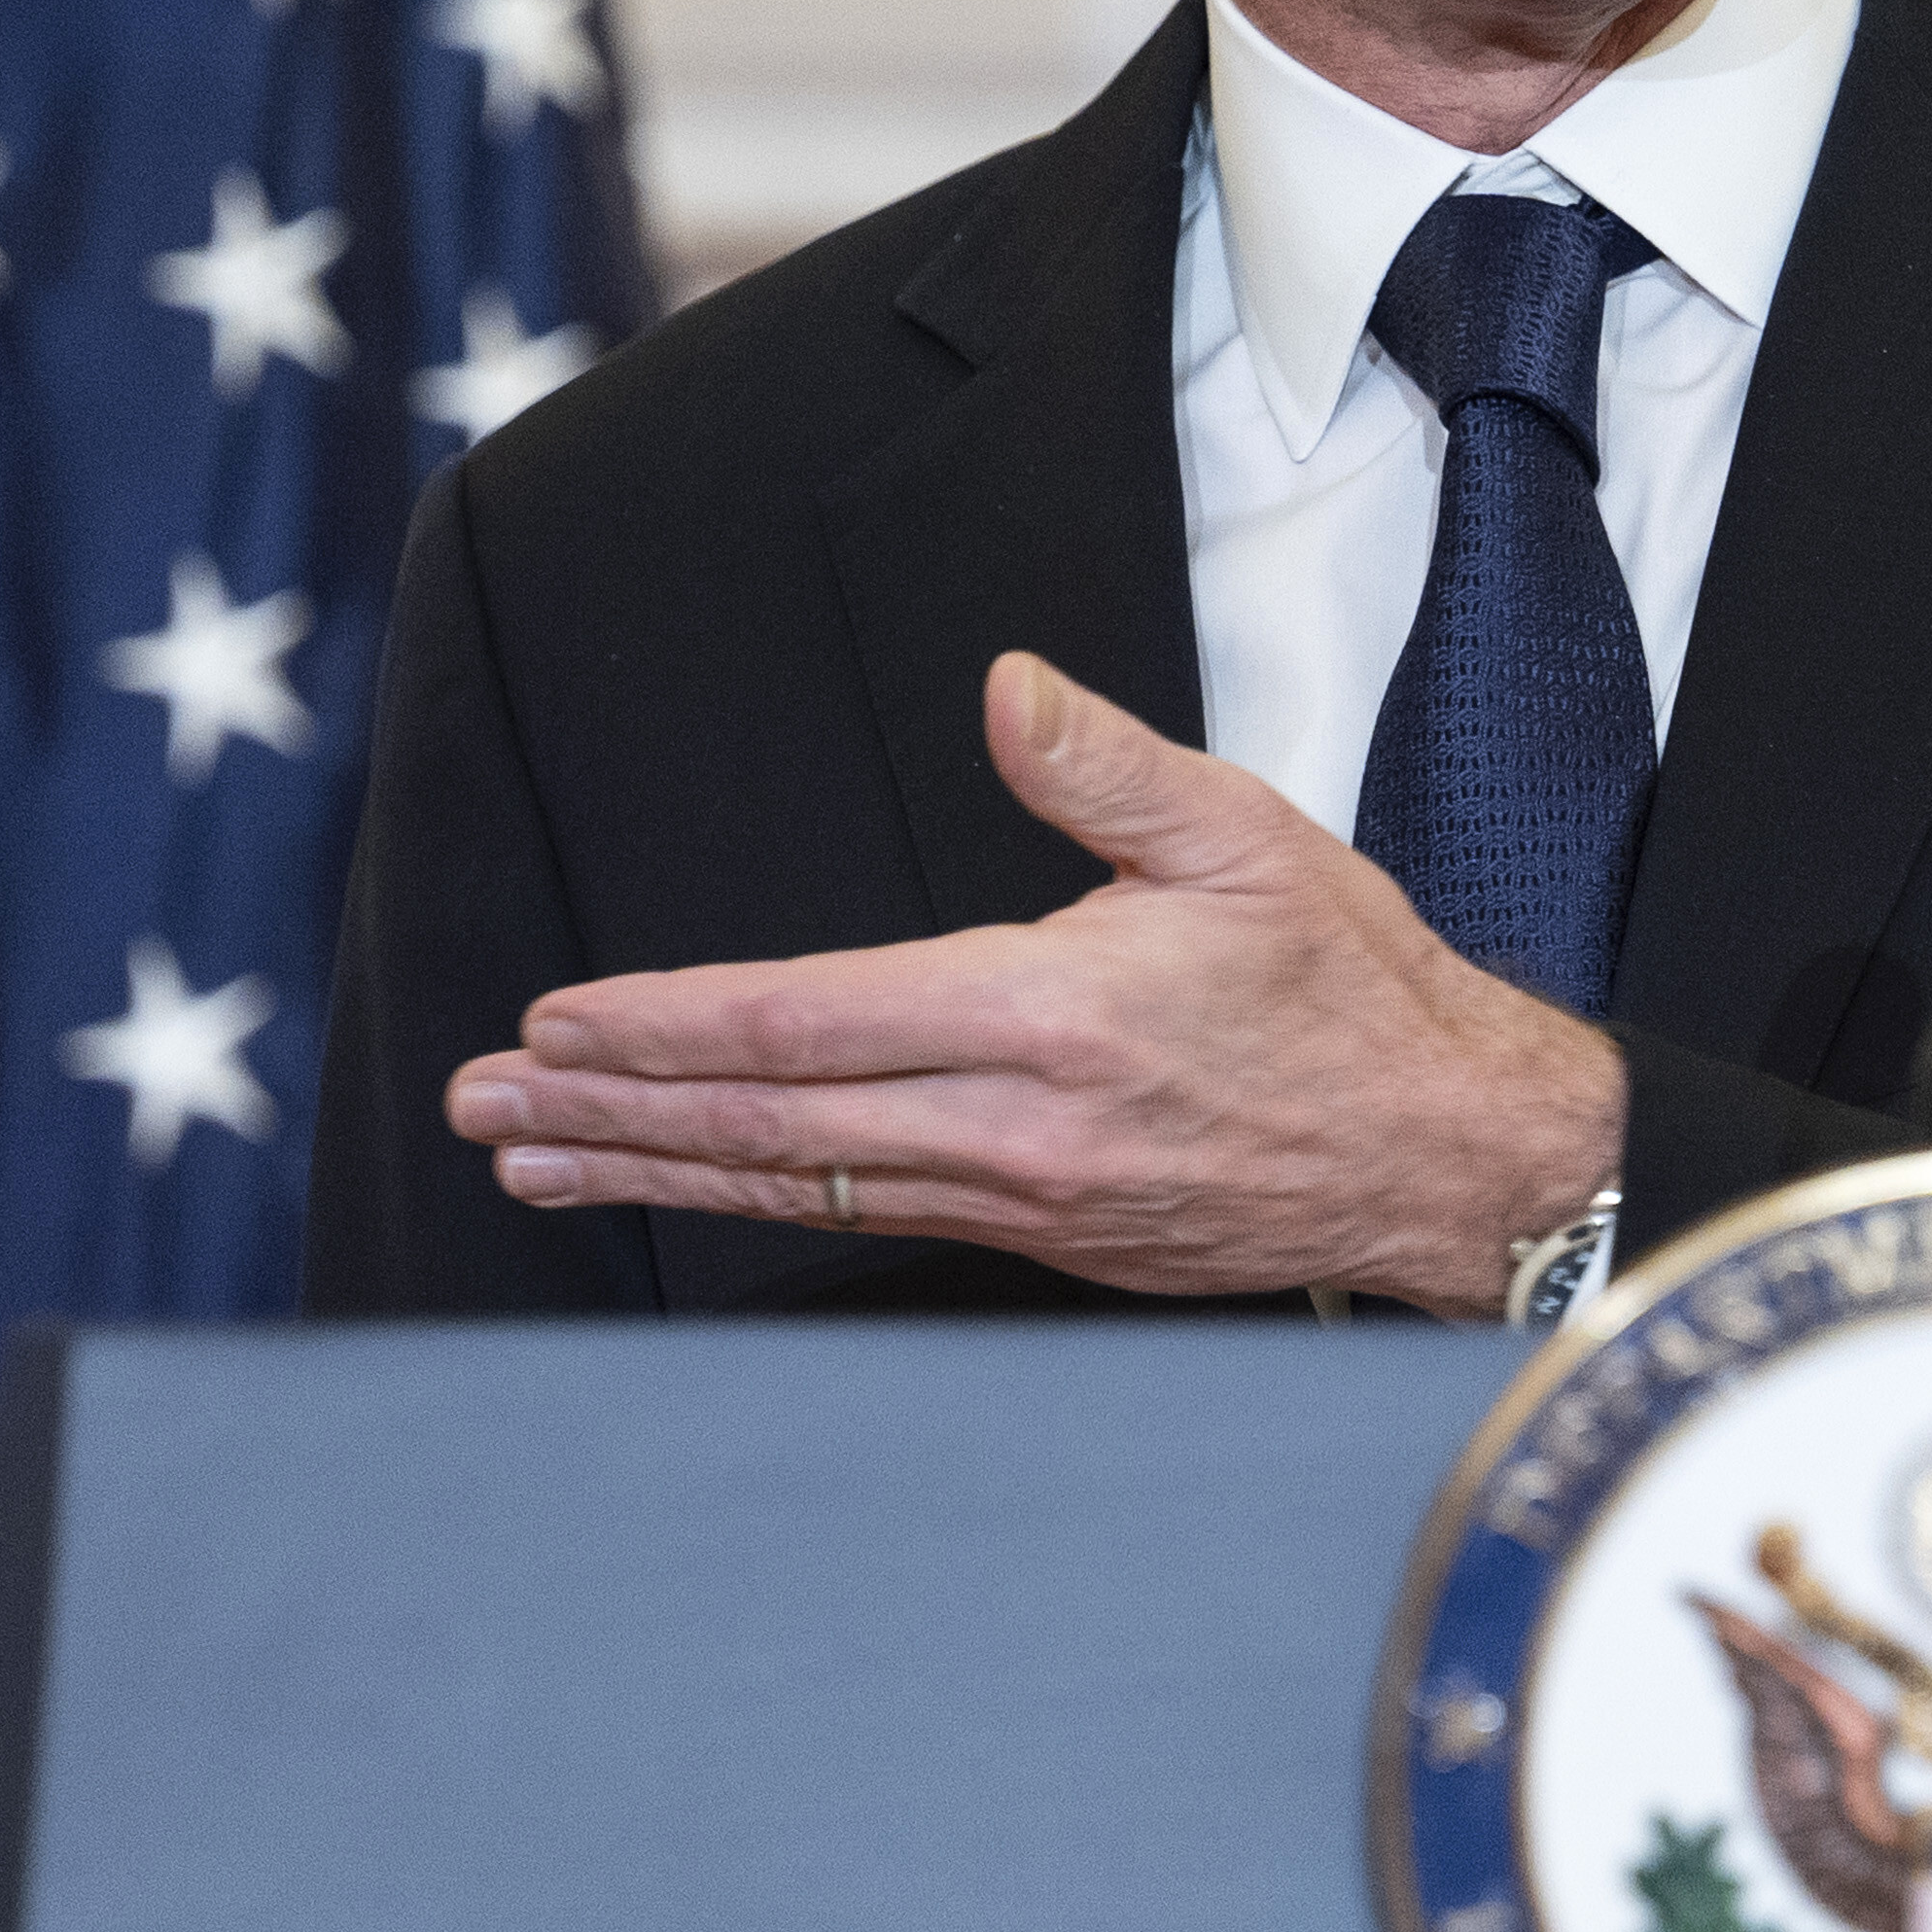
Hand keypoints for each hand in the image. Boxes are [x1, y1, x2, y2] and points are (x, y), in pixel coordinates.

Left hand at [443, 652, 1623, 1316]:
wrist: (1449, 1158)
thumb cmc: (1354, 993)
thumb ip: (1106, 766)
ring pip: (798, 1183)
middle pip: (765, 1122)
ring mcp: (1025, 1201)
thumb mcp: (1247, 841)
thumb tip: (1006, 688)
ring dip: (653, 1170)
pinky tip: (695, 1186)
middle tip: (482, 1102)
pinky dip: (758, 1198)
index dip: (662, 1025)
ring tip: (536, 1158)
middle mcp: (1017, 1128)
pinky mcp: (1045, 1242)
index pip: (804, 1023)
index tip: (557, 1020)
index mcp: (1048, 1017)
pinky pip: (868, 1212)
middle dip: (606, 1113)